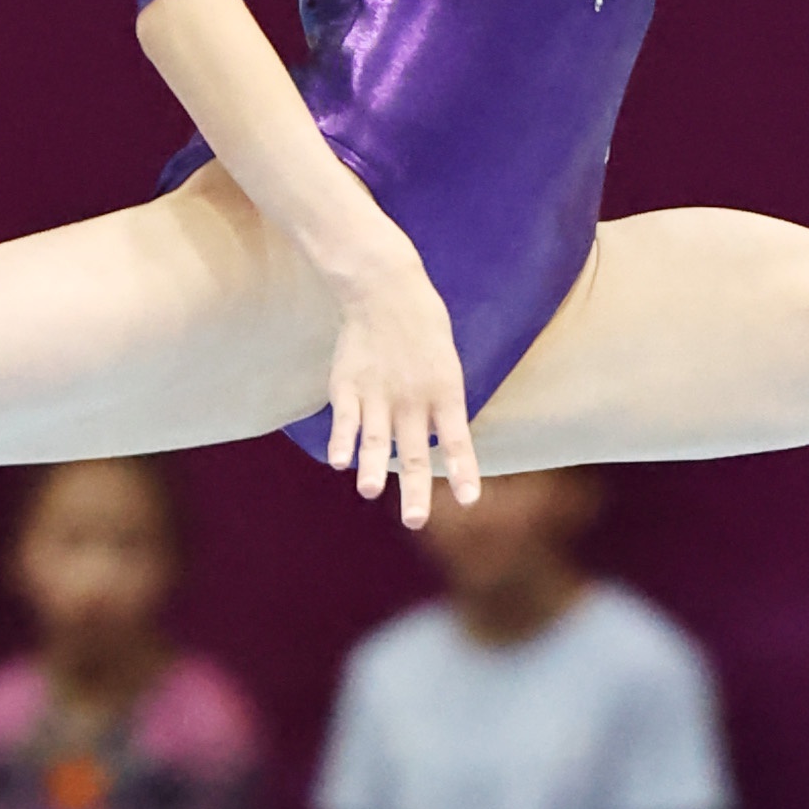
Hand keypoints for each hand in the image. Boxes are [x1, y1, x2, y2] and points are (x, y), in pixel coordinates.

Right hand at [321, 258, 479, 527]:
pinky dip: (341, 440)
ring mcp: (378, 391)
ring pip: (375, 437)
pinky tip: (339, 461)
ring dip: (372, 467)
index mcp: (445, 390)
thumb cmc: (423, 329)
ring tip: (370, 491)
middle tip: (414, 521)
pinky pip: (345, 417)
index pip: (457, 438)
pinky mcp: (348, 384)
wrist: (384, 287)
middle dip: (415, 488)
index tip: (468, 501)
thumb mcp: (446, 364)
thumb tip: (439, 449)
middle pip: (414, 449)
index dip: (463, 469)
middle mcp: (412, 396)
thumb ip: (440, 408)